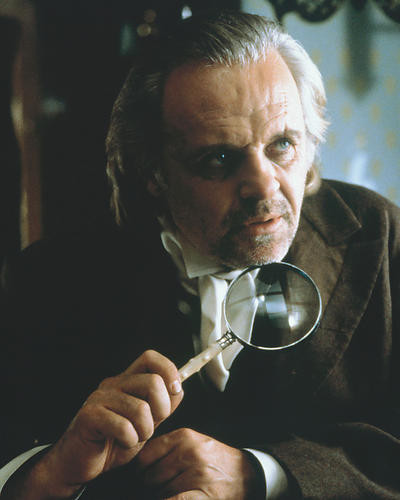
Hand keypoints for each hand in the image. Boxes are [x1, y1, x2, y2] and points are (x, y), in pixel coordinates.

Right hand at [30, 350, 183, 497]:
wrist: (80, 463)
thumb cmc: (114, 441)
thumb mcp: (146, 422)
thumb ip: (162, 405)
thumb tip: (178, 389)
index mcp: (127, 381)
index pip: (150, 357)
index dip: (169, 370)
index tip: (175, 391)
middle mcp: (113, 384)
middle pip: (153, 382)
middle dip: (161, 410)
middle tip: (149, 426)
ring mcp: (99, 398)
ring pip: (141, 409)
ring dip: (144, 431)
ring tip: (133, 438)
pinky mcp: (89, 416)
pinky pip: (124, 427)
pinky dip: (129, 441)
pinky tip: (120, 442)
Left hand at [136, 428, 262, 499]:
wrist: (247, 475)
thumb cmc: (213, 460)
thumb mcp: (193, 442)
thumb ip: (167, 447)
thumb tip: (136, 463)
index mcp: (184, 436)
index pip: (145, 456)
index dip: (141, 470)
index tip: (143, 476)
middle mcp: (190, 452)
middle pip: (151, 477)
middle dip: (153, 487)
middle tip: (165, 486)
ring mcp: (198, 473)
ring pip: (161, 493)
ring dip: (164, 496)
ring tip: (180, 491)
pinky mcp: (204, 494)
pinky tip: (175, 497)